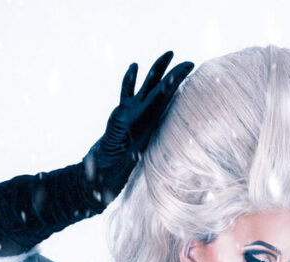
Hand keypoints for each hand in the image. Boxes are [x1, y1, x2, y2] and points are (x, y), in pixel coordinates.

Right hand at [84, 52, 193, 202]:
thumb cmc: (110, 177)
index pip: (162, 102)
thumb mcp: (122, 170)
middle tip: (189, 62)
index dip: (173, 85)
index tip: (186, 73)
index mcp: (144, 128)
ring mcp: (131, 117)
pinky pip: (126, 94)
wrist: (101, 178)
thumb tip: (134, 157)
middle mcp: (141, 120)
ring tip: (169, 54)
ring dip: (157, 72)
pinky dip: (129, 81)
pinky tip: (134, 66)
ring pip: (146, 89)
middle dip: (174, 76)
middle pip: (161, 92)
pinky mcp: (120, 117)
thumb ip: (127, 161)